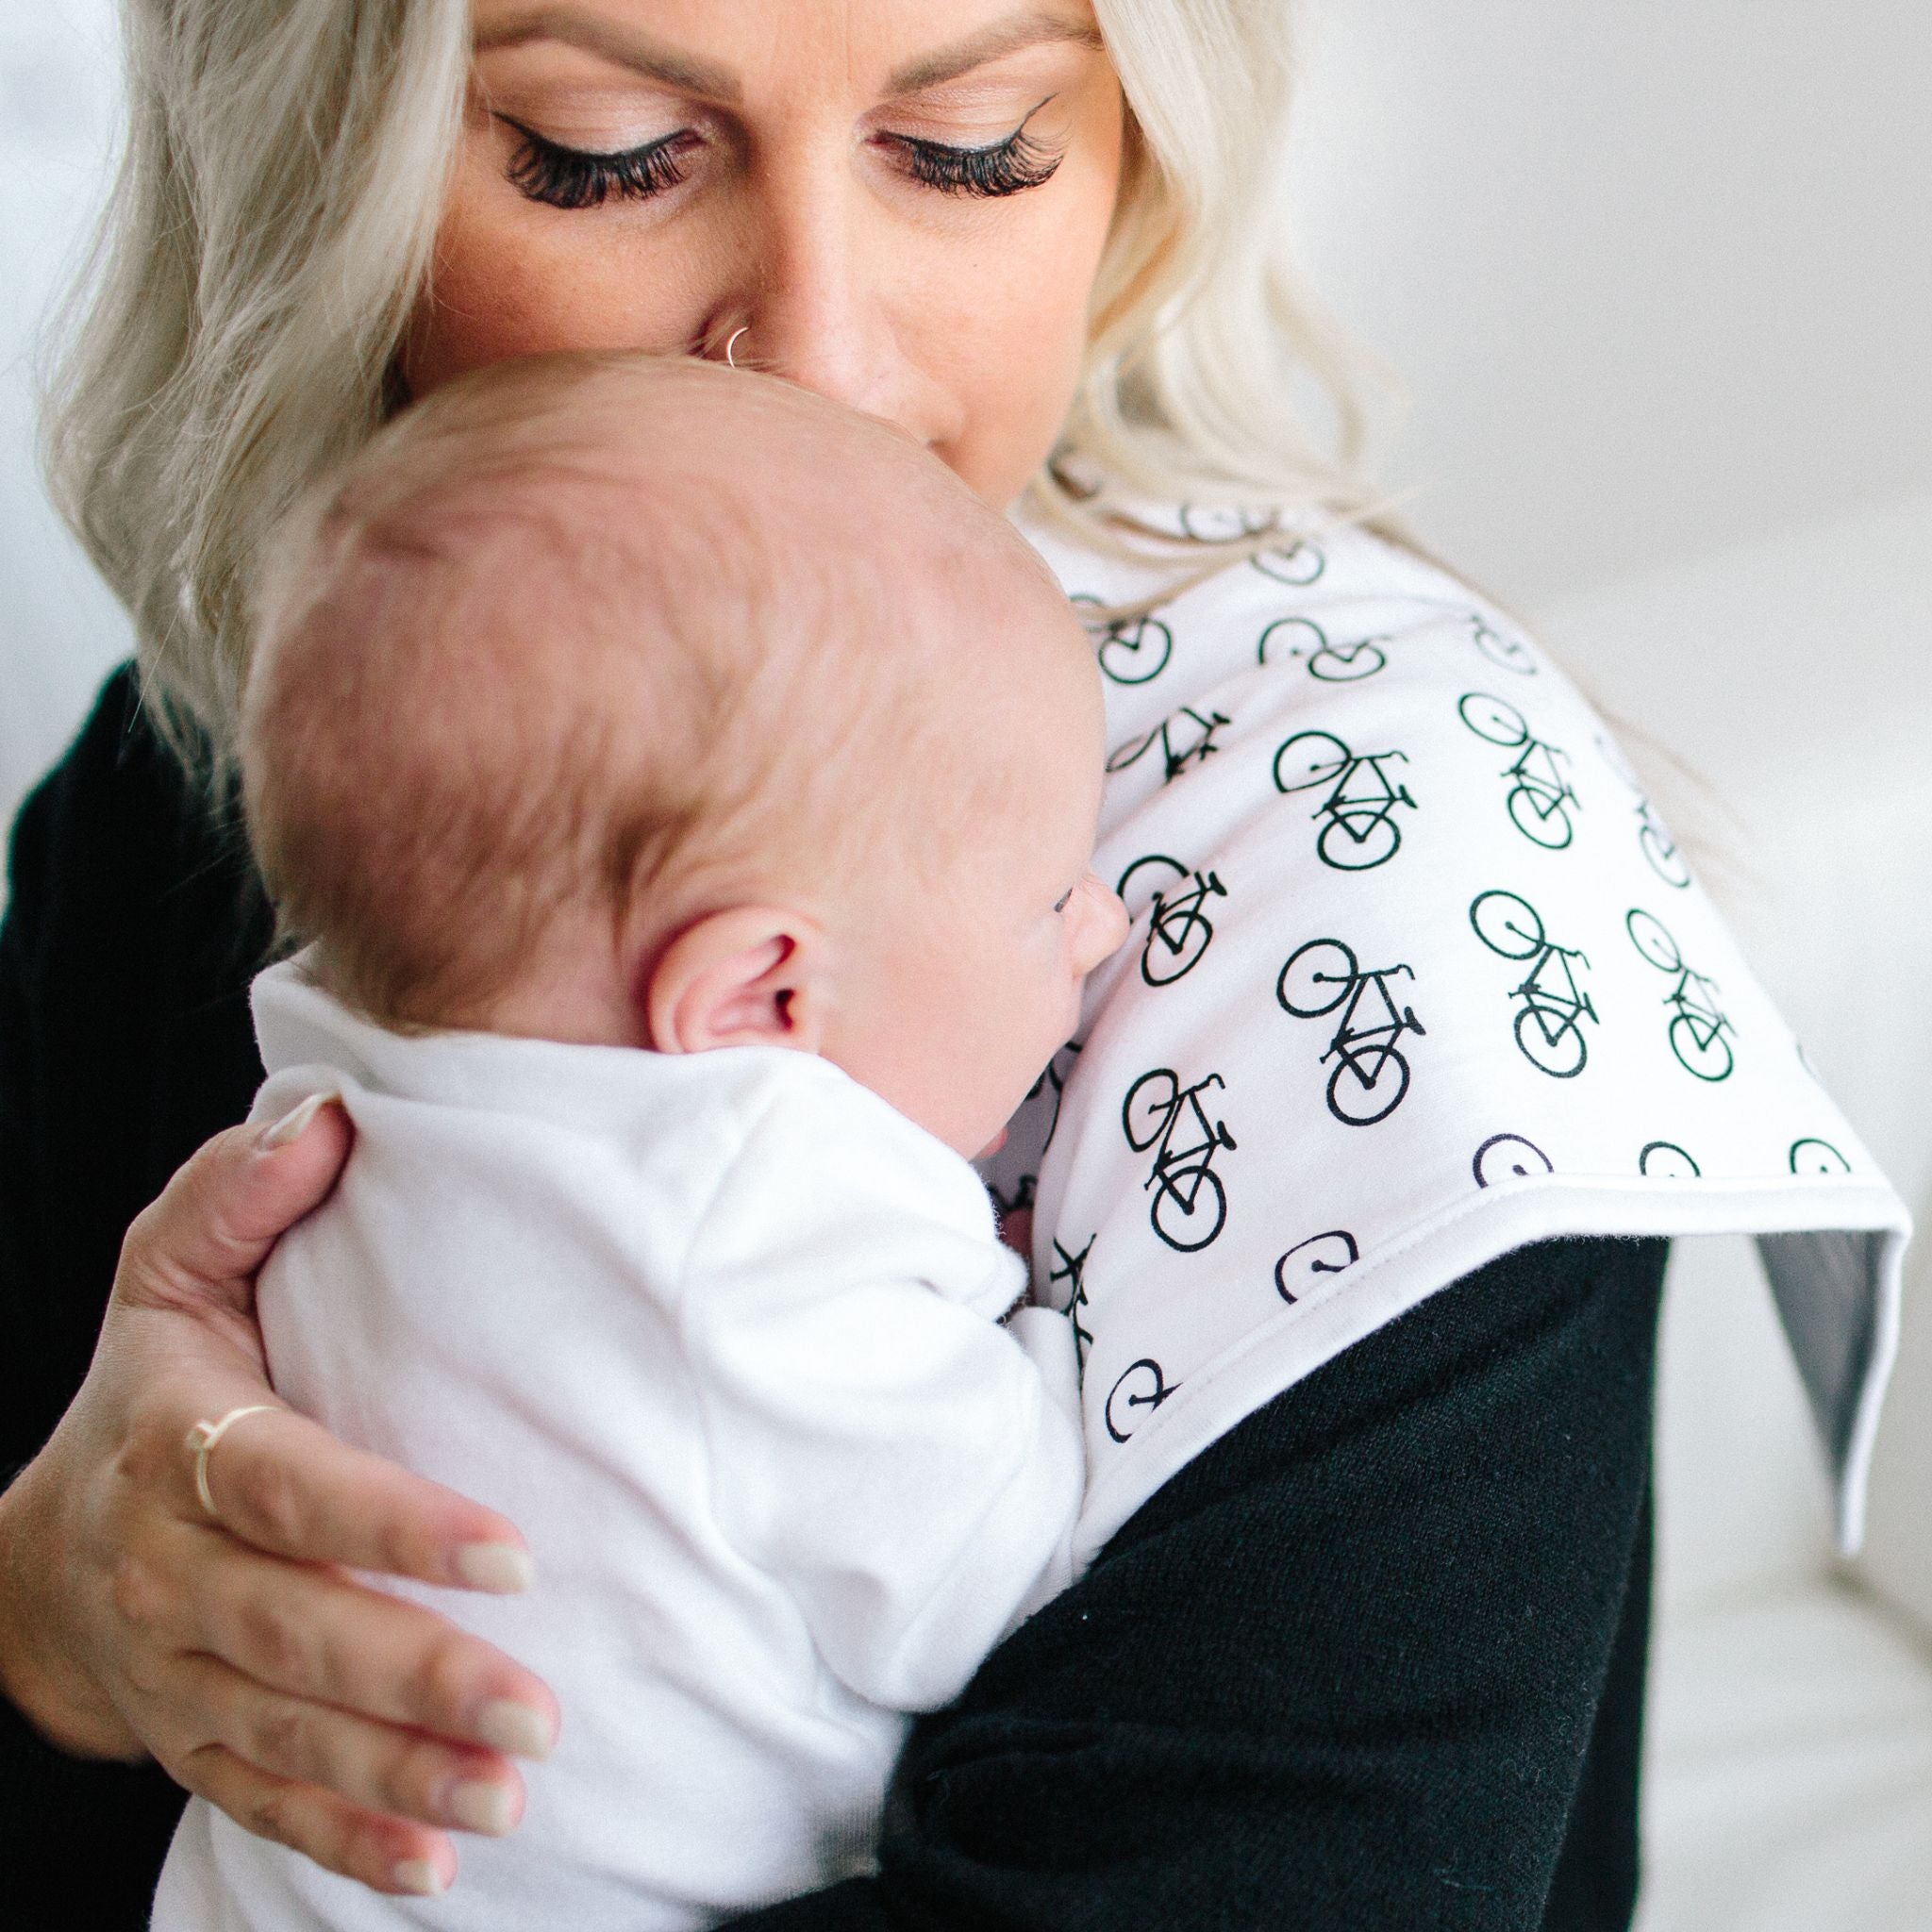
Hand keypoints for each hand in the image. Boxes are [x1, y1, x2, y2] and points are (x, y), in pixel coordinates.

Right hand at [0, 1100, 561, 1896]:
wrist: (43, 1542)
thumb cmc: (152, 1385)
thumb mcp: (167, 1271)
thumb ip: (239, 1195)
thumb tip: (334, 1116)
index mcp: (180, 1445)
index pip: (290, 1489)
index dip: (394, 1524)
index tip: (510, 1550)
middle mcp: (170, 1571)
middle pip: (296, 1631)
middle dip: (417, 1674)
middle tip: (537, 1709)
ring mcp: (175, 1669)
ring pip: (288, 1732)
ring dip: (401, 1769)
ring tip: (513, 1787)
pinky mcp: (191, 1737)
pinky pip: (262, 1799)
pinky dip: (346, 1838)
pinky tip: (437, 1866)